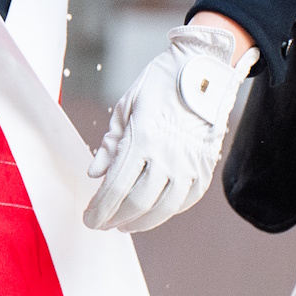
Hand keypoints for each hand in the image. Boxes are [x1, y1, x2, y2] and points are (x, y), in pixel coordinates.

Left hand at [84, 24, 254, 233]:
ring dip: (141, 222)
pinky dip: (168, 211)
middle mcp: (167, 155)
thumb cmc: (161, 82)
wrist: (203, 70)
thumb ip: (111, 143)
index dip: (100, 209)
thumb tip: (95, 173)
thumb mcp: (127, 105)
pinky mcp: (205, 167)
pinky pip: (186, 200)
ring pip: (163, 208)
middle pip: (137, 203)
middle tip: (102, 224)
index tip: (89, 218)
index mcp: (143, 137)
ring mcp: (190, 164)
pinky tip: (154, 212)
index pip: (116, 187)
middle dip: (115, 218)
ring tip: (125, 225)